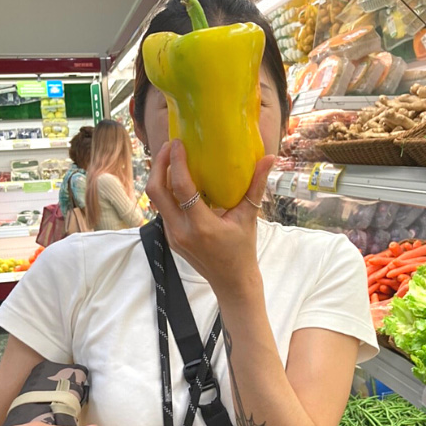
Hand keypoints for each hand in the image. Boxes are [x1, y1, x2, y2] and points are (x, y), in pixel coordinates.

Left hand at [146, 139, 274, 299]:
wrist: (231, 282)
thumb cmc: (243, 251)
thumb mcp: (249, 218)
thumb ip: (256, 186)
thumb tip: (269, 158)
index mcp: (201, 226)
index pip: (181, 187)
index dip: (177, 162)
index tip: (179, 143)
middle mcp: (181, 231)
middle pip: (155, 191)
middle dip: (160, 164)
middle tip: (171, 146)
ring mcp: (172, 235)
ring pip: (156, 200)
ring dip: (161, 177)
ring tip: (173, 158)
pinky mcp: (170, 237)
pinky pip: (163, 210)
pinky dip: (167, 192)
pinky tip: (178, 180)